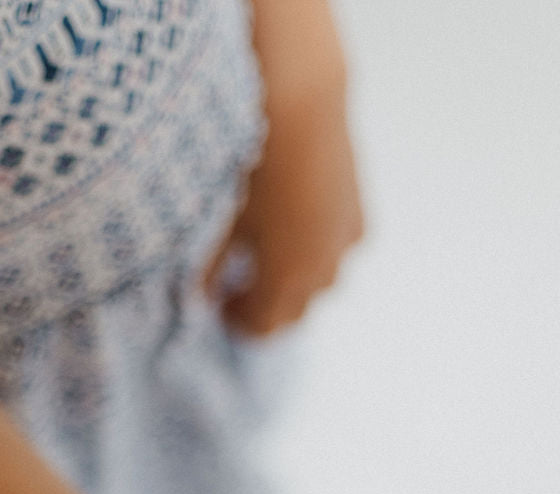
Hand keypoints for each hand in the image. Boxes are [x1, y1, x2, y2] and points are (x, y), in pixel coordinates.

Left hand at [205, 69, 363, 334]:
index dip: (239, 322)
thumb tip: (201, 296)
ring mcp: (345, 243)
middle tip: (237, 288)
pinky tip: (296, 226)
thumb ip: (210, 265)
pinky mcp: (358, 214)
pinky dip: (316, 250)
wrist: (302, 101)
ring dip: (295, 280)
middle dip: (266, 305)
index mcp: (286, 279)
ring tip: (267, 256)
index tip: (219, 307)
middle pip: (294, 311)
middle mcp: (322, 270)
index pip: (264, 326)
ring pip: (320, 282)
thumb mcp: (219, 217)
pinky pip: (337, 249)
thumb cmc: (251, 159)